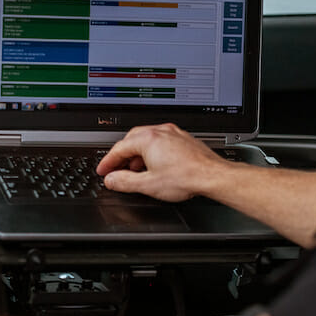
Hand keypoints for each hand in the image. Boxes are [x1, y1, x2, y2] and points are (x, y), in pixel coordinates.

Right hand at [96, 123, 229, 200]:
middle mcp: (160, 131)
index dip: (108, 161)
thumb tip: (111, 179)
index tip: (103, 170)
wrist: (212, 176)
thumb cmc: (186, 177)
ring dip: (137, 153)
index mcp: (148, 139)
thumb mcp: (148, 184)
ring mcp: (173, 133)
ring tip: (135, 170)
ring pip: (147, 138)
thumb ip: (125, 182)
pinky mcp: (183, 139)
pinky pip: (161, 140)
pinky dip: (151, 151)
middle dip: (122, 155)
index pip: (119, 148)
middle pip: (132, 139)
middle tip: (116, 169)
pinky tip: (154, 165)